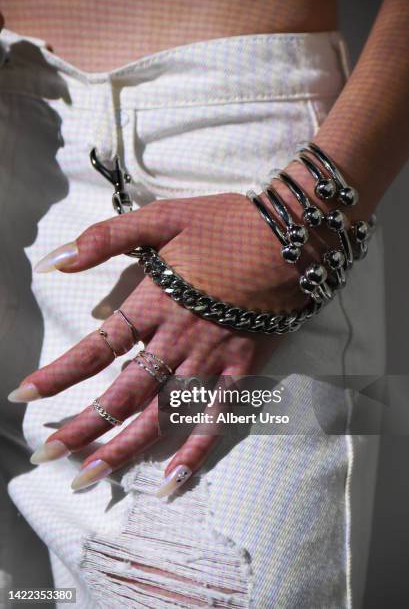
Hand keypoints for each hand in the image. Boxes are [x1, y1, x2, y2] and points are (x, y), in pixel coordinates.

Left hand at [8, 172, 327, 495]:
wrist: (289, 238)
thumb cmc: (226, 225)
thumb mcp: (163, 218)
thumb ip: (108, 238)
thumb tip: (56, 260)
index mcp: (154, 305)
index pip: (96, 348)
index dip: (58, 373)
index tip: (23, 394)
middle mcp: (176, 342)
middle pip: (122, 393)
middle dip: (83, 425)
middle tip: (48, 455)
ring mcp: (211, 361)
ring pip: (162, 415)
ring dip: (125, 448)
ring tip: (91, 478)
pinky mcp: (242, 371)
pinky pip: (217, 418)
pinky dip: (196, 451)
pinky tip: (174, 481)